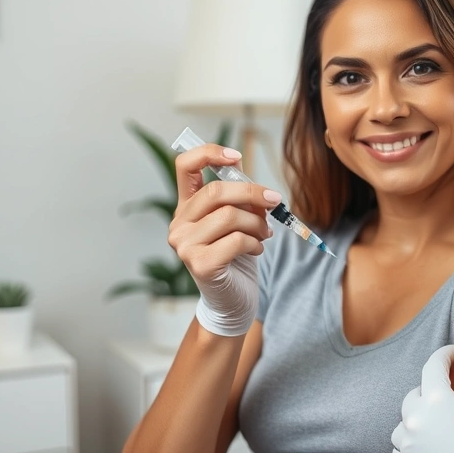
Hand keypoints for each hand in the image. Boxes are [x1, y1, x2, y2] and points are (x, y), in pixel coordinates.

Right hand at [167, 144, 279, 336]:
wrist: (233, 299)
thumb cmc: (236, 257)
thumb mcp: (238, 220)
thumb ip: (237, 196)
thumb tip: (243, 168)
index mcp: (186, 207)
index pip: (184, 166)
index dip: (209, 153)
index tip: (236, 156)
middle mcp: (178, 224)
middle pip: (215, 191)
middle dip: (252, 193)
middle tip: (275, 200)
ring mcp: (184, 245)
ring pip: (230, 216)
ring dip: (257, 224)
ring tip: (264, 234)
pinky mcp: (199, 264)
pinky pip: (236, 240)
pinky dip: (255, 243)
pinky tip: (256, 250)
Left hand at [391, 290, 453, 452]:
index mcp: (437, 401)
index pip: (433, 366)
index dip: (444, 355)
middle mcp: (417, 423)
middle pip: (414, 394)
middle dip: (430, 387)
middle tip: (448, 388)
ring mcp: (411, 448)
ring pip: (403, 423)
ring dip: (417, 416)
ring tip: (436, 417)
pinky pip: (401, 449)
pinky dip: (411, 441)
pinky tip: (428, 441)